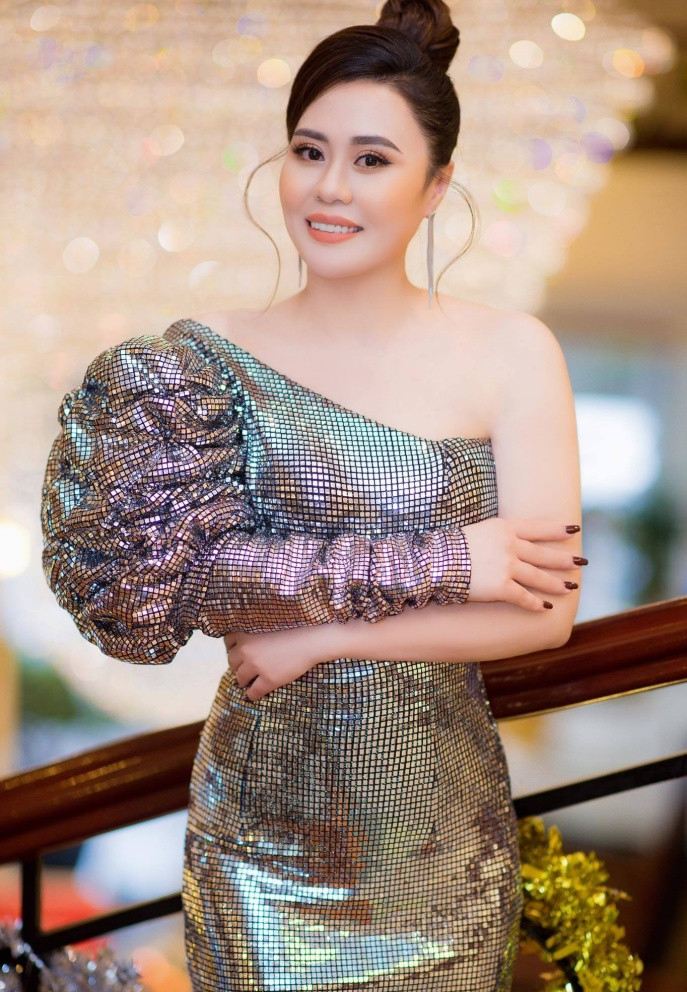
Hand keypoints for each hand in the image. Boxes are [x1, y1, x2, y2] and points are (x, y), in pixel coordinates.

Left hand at [224, 623, 338, 700]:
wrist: (310, 642)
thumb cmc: (292, 631)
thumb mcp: (267, 627)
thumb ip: (253, 635)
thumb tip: (243, 647)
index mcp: (246, 636)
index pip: (228, 643)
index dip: (233, 648)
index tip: (238, 652)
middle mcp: (247, 651)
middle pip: (232, 662)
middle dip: (237, 665)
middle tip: (245, 667)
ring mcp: (257, 667)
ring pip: (240, 678)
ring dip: (243, 680)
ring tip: (249, 681)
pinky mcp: (268, 680)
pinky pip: (253, 692)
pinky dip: (251, 695)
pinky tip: (253, 694)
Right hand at [462, 517, 583, 611]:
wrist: (436, 562)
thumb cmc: (452, 547)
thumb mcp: (478, 531)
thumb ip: (497, 536)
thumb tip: (511, 542)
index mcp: (504, 528)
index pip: (538, 528)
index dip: (557, 530)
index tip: (574, 529)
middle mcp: (510, 545)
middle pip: (543, 554)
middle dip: (564, 559)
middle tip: (582, 562)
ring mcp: (507, 566)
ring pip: (538, 576)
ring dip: (556, 584)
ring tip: (570, 588)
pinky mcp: (501, 587)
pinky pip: (524, 597)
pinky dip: (535, 603)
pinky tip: (545, 608)